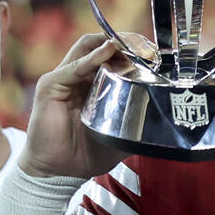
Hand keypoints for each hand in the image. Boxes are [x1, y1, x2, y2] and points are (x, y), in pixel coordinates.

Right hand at [18, 32, 158, 179]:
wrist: (58, 173)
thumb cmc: (83, 155)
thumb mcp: (118, 136)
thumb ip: (136, 125)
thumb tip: (163, 124)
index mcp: (92, 85)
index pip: (110, 55)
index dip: (131, 51)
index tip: (153, 54)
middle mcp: (77, 77)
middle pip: (100, 45)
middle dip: (125, 42)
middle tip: (147, 47)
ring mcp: (63, 79)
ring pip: (86, 47)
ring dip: (111, 44)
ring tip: (132, 46)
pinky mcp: (51, 85)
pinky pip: (74, 66)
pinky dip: (93, 57)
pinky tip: (109, 51)